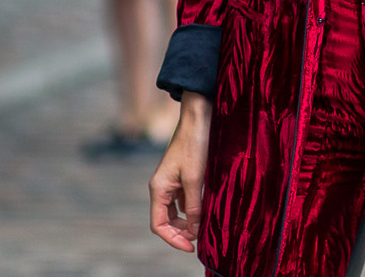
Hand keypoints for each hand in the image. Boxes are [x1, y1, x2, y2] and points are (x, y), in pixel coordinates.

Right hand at [149, 92, 210, 251]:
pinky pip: (184, 199)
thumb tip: (193, 231)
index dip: (173, 239)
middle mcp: (162, 186)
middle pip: (166, 220)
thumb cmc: (195, 145)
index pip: (158, 225)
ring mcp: (171, 181)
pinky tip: (205, 209)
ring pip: (175, 211)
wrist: (199, 116)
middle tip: (201, 237)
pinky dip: (192, 208)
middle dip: (182, 231)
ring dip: (187, 221)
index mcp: (159, 188)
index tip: (192, 247)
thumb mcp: (195, 179)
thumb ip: (193, 206)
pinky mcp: (182, 175)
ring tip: (204, 226)